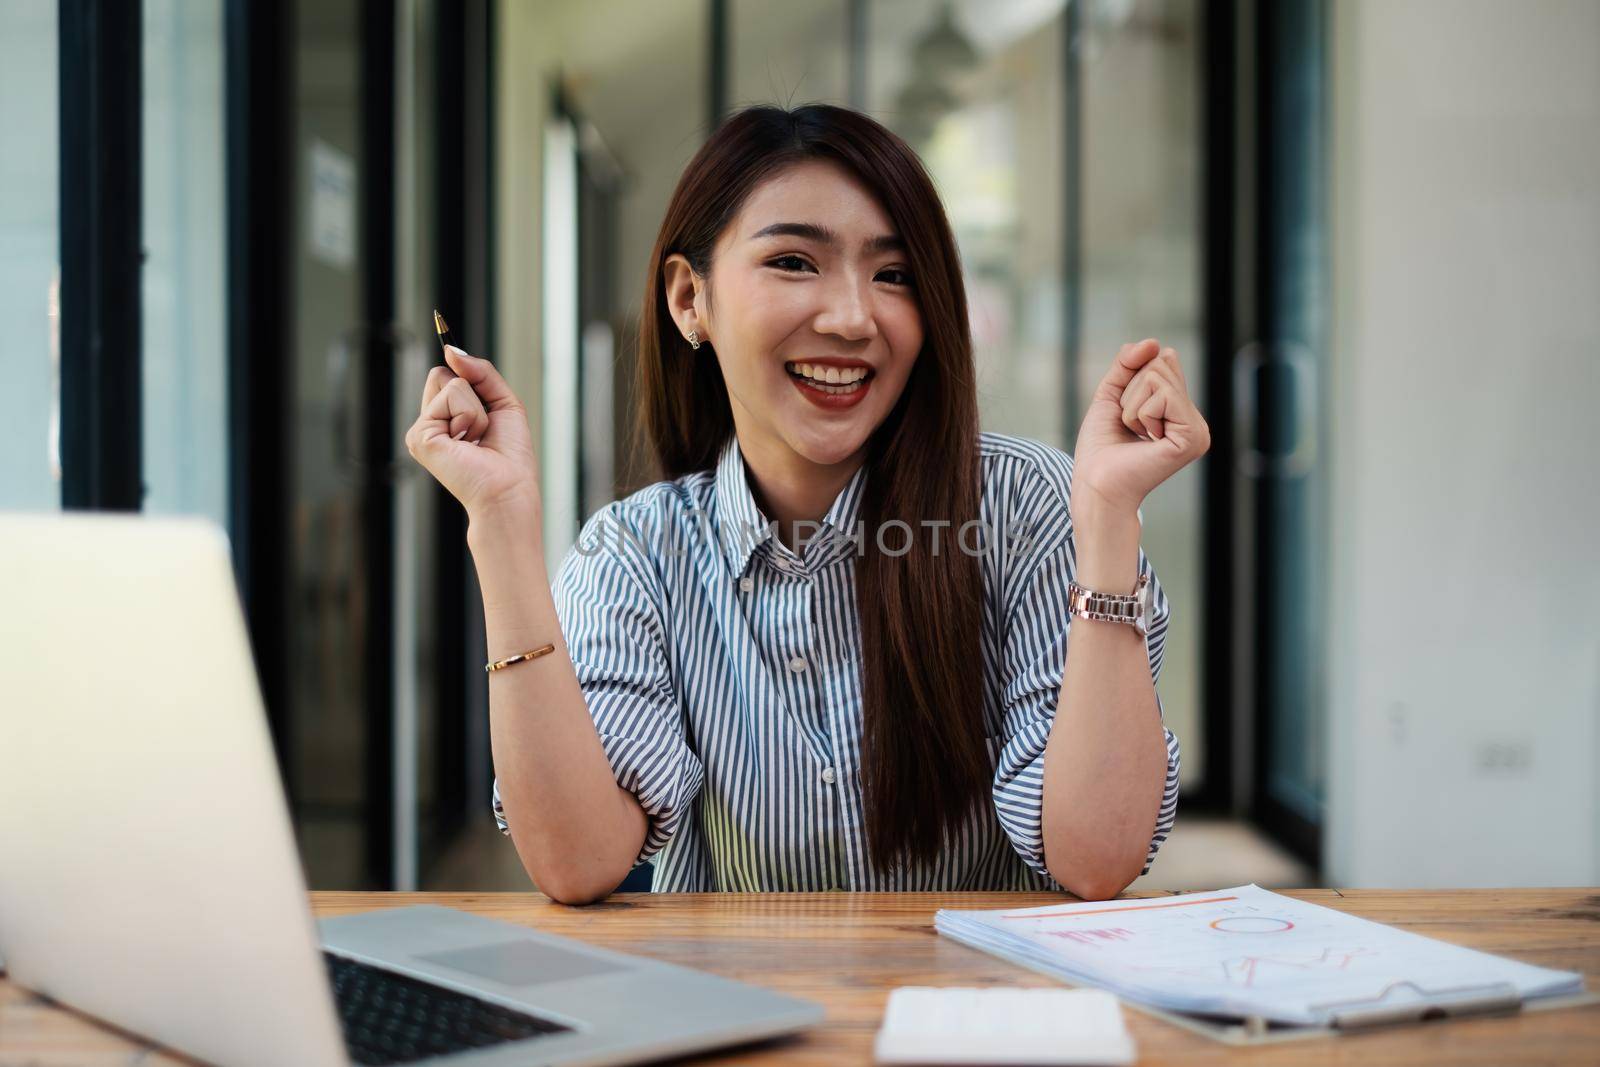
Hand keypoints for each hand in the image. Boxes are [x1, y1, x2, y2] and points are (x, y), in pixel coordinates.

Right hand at [405, 345, 540, 519]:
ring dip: (477, 409)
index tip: (439, 319)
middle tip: (483, 427)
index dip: (453, 359)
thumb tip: (450, 350)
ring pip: (450, 382)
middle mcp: (430, 422)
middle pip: (444, 373)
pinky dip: (471, 416)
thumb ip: (480, 372)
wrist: (509, 489)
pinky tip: (468, 443)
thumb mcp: (503, 403)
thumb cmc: (510, 456)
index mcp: (446, 417)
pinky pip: (451, 397)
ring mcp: (422, 429)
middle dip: (475, 393)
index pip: (447, 373)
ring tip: (477, 439)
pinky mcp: (420, 436)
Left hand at [1071, 340, 1210, 519]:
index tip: (1125, 415)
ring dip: (1132, 405)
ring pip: (1159, 376)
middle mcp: (1195, 421)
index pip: (1162, 361)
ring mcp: (1198, 429)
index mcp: (1180, 413)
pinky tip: (1145, 440)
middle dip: (1130, 392)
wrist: (1095, 485)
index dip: (1131, 381)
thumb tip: (1154, 342)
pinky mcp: (1193, 437)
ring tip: (1135, 434)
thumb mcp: (1111, 395)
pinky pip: (1163, 394)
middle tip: (1128, 427)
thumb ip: (1128, 364)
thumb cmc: (1100, 449)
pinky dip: (1140, 414)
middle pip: (1161, 364)